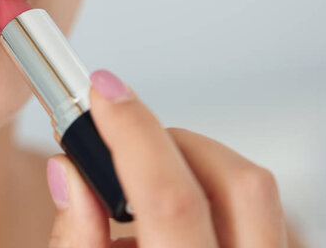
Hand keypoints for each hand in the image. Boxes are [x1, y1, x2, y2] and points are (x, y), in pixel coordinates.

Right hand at [46, 69, 288, 247]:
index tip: (103, 91)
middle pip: (240, 182)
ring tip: (150, 189)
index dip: (133, 133)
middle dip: (176, 140)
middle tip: (132, 141)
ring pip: (255, 189)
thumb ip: (76, 240)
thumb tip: (68, 172)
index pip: (171, 200)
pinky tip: (179, 219)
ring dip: (196, 164)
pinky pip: (257, 210)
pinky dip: (211, 192)